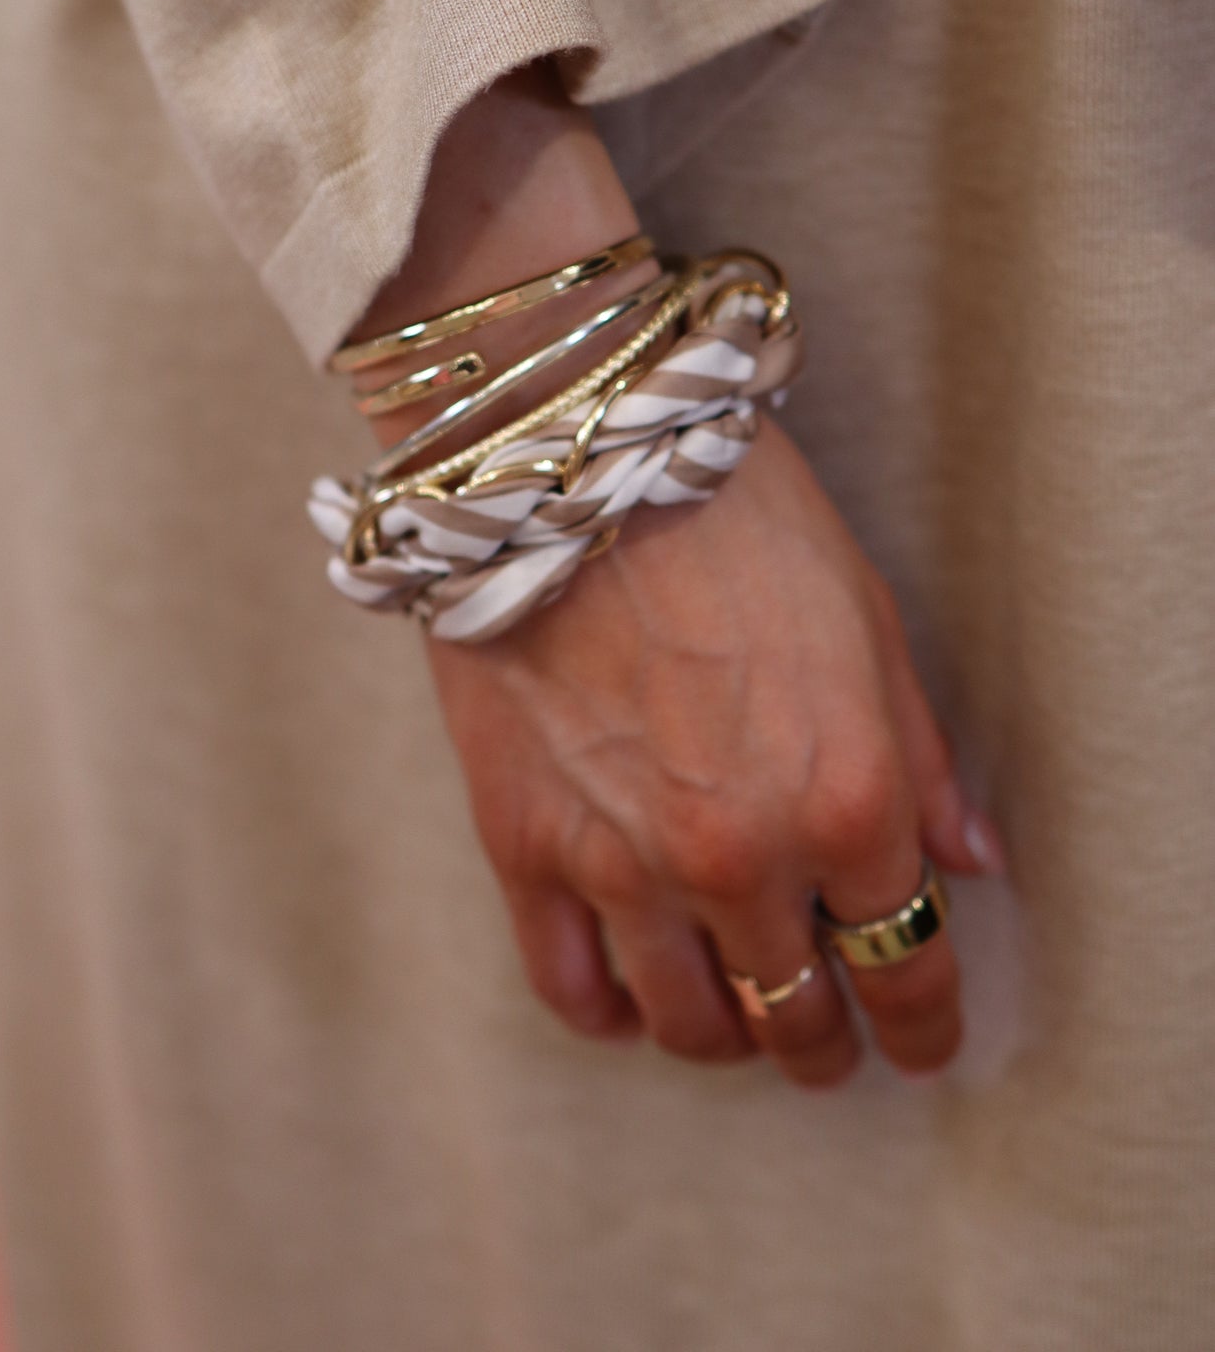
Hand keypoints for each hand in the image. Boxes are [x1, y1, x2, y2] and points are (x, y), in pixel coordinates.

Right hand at [423, 414, 1003, 1084]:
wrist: (572, 453)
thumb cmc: (734, 514)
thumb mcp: (867, 617)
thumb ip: (922, 757)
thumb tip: (969, 861)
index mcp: (848, 800)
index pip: (907, 966)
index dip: (922, 1021)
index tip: (919, 1039)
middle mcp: (743, 858)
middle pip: (799, 1018)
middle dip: (826, 1041)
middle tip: (827, 1033)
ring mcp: (626, 863)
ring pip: (691, 1026)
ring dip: (728, 1037)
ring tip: (734, 1009)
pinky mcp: (524, 845)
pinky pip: (573, 990)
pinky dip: (612, 1015)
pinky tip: (630, 994)